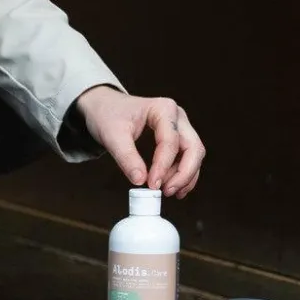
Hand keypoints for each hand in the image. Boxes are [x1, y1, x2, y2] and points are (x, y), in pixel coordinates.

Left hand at [76, 87, 205, 198]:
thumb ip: (126, 158)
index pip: (171, 141)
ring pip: (194, 155)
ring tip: (167, 191)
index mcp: (163, 109)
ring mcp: (180, 127)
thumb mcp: (112, 135)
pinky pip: (188, 159)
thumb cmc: (109, 114)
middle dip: (183, 173)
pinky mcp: (178, 139)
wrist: (105, 107)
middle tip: (167, 190)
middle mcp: (177, 117)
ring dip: (185, 176)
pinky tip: (174, 188)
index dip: (163, 166)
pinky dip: (183, 175)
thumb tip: (140, 180)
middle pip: (193, 148)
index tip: (152, 184)